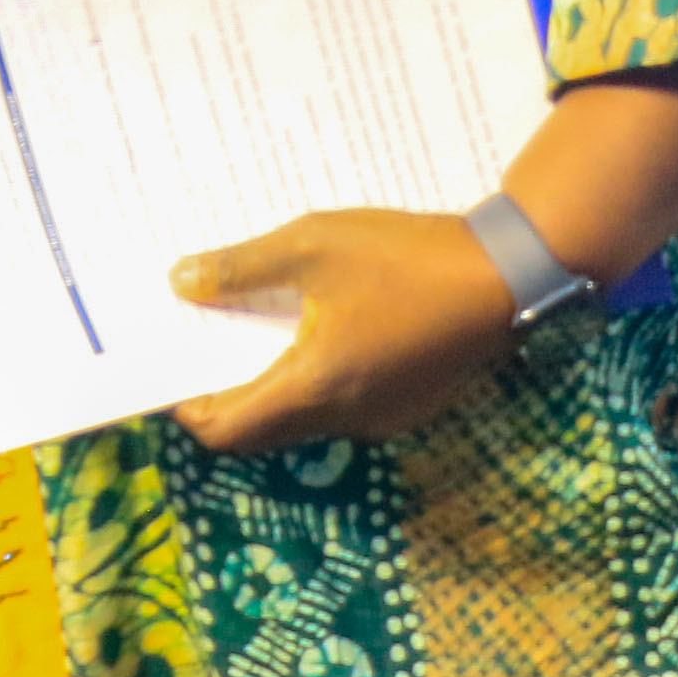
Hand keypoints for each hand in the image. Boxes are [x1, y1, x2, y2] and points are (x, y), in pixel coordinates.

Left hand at [166, 205, 523, 453]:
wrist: (509, 273)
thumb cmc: (405, 259)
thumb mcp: (311, 246)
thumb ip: (240, 268)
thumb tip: (180, 283)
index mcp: (313, 389)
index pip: (226, 428)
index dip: (187, 405)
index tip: (168, 367)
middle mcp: (344, 419)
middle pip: (259, 430)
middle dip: (222, 393)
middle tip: (200, 342)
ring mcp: (381, 417)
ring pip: (300, 420)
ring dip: (267, 384)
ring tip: (246, 326)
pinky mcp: (407, 403)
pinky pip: (338, 406)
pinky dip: (309, 379)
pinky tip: (307, 327)